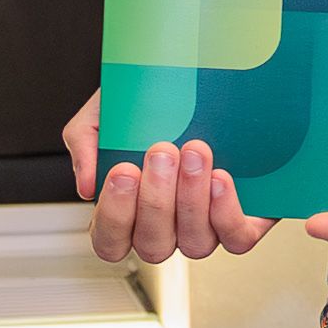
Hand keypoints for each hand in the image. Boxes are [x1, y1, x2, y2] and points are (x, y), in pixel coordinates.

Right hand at [63, 88, 271, 262]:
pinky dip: (226, 212)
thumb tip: (87, 185)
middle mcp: (166, 226)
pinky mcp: (243, 220)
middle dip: (156, 200)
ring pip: (195, 243)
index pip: (109, 241)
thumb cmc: (152, 104)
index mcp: (129, 209)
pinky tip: (220, 177)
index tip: (122, 170)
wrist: (206, 81)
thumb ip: (85, 142)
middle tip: (161, 151)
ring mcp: (204, 227)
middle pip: (152, 246)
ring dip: (192, 198)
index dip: (114, 216)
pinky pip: (235, 238)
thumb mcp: (106, 111)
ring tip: (194, 150)